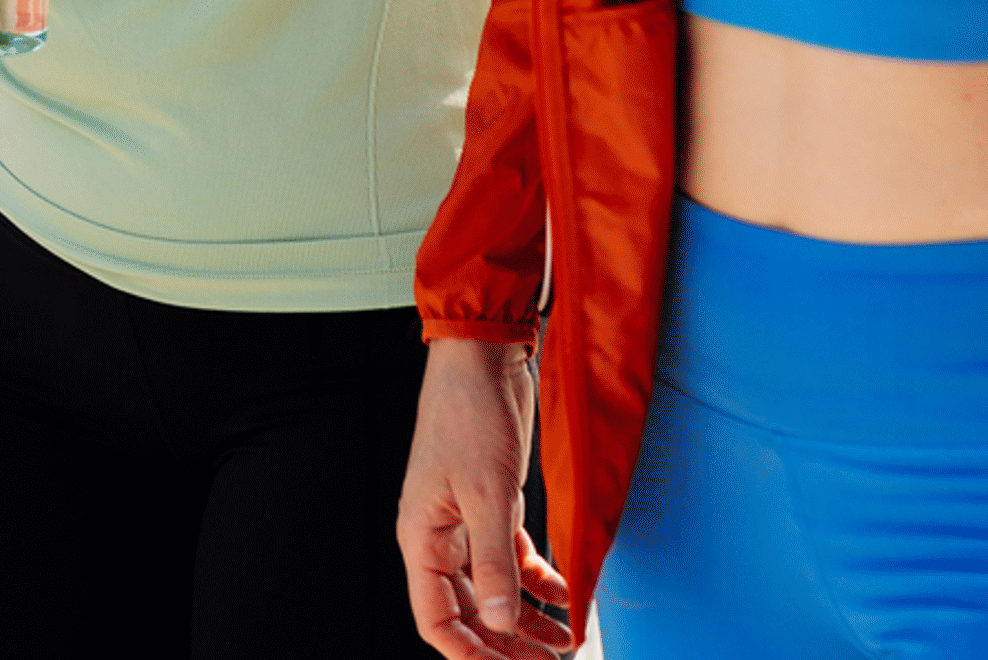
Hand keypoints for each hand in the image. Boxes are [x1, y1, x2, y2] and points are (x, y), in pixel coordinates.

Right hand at [399, 340, 572, 658]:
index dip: (468, 654)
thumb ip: (495, 563)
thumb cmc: (470, 414)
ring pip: (494, 589)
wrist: (484, 357)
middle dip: (506, 644)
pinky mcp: (494, 504)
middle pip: (469, 611)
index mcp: (421, 537)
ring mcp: (467, 521)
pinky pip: (513, 558)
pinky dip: (538, 580)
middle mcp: (440, 536)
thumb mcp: (489, 495)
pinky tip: (566, 594)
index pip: (437, 618)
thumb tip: (502, 624)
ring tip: (562, 641)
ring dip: (526, 618)